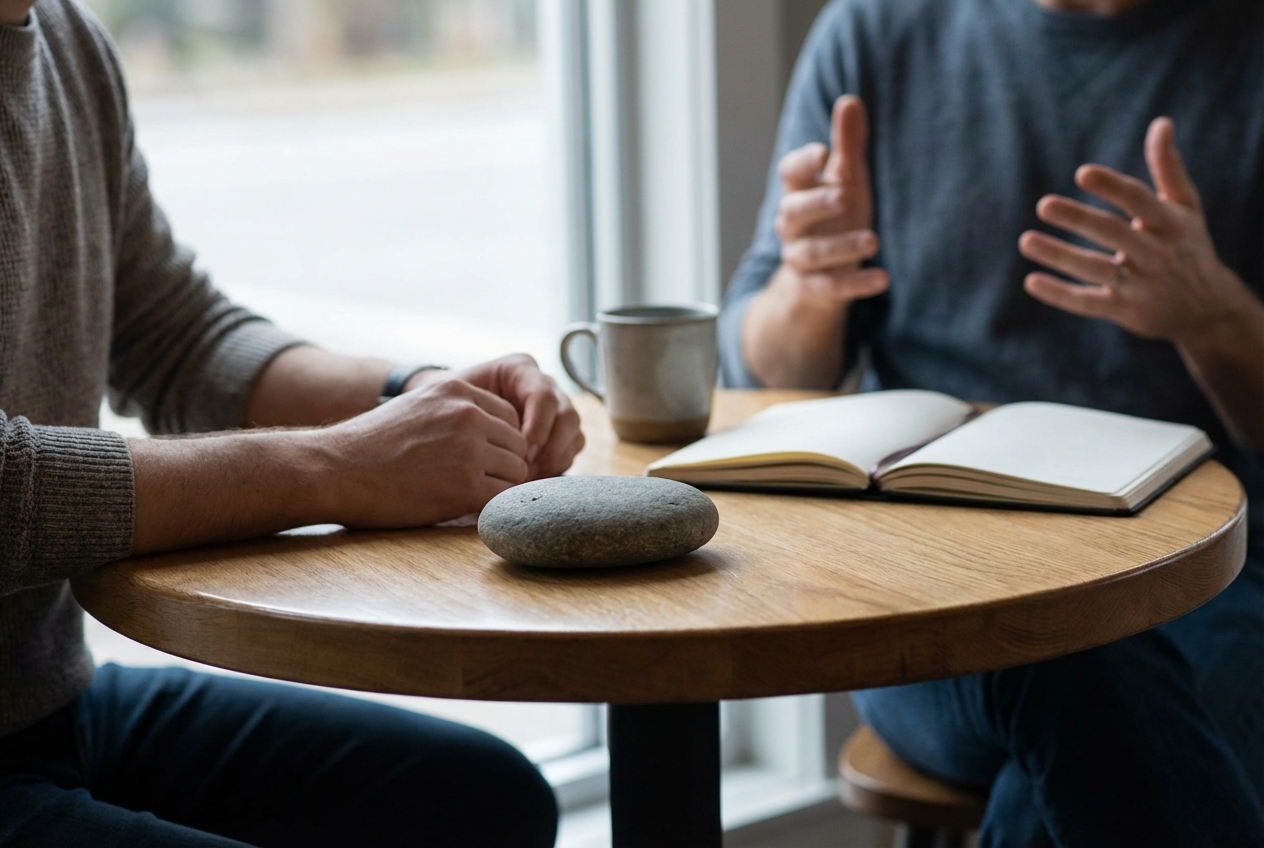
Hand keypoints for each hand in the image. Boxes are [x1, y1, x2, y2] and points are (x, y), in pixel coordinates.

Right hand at [318, 378, 530, 527]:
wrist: (334, 470)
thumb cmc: (369, 445)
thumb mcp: (416, 406)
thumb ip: (454, 411)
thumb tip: (488, 432)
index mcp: (458, 390)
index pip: (510, 416)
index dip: (498, 443)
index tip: (478, 460)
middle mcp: (468, 414)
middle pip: (518, 445)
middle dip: (501, 466)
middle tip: (472, 483)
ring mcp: (469, 449)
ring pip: (517, 472)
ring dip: (496, 487)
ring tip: (462, 494)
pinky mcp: (465, 486)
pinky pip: (503, 499)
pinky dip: (491, 508)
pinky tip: (465, 509)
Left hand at [407, 353, 583, 479]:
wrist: (446, 417)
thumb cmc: (446, 408)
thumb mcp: (454, 400)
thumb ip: (476, 412)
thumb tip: (499, 444)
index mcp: (520, 369)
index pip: (543, 396)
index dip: (537, 426)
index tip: (522, 452)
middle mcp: (543, 385)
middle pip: (567, 414)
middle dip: (550, 446)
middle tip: (528, 468)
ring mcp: (555, 408)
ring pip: (574, 432)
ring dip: (556, 458)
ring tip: (530, 476)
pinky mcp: (558, 432)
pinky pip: (573, 448)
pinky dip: (558, 465)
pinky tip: (534, 478)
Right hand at [742, 95, 885, 387]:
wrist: (812, 283)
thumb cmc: (832, 219)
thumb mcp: (844, 181)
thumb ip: (847, 146)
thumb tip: (850, 101)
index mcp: (798, 193)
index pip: (790, 174)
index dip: (803, 163)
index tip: (824, 152)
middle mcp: (792, 227)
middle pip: (792, 213)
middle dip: (815, 204)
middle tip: (842, 195)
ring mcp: (801, 259)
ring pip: (811, 253)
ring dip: (841, 247)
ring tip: (873, 241)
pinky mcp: (816, 289)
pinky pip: (832, 287)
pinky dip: (856, 283)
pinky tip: (883, 278)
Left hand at [1019, 117, 1255, 345]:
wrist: (1208, 309)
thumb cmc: (1188, 246)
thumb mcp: (1186, 208)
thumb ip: (1168, 168)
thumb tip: (1161, 123)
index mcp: (1171, 224)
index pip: (1140, 201)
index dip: (1113, 187)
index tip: (1082, 173)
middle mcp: (1157, 254)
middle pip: (1114, 234)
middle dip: (1079, 219)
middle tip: (1043, 204)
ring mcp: (1140, 286)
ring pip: (1096, 270)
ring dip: (1059, 256)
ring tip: (1025, 240)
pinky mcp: (1124, 311)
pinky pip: (1088, 303)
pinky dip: (1059, 295)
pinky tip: (1031, 281)